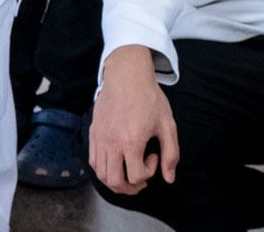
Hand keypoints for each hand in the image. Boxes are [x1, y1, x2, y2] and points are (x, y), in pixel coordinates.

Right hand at [90, 46, 179, 196]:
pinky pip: (92, 160)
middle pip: (114, 181)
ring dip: (115, 180)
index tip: (154, 156)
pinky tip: (116, 160)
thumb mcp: (167, 126)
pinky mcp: (93, 132)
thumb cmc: (149, 98)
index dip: (149, 173)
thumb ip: (171, 154)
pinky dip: (103, 168)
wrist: (127, 76)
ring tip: (127, 173)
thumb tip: (169, 177)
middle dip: (129, 187)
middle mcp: (111, 142)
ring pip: (100, 173)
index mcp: (131, 141)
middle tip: (140, 180)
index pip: (136, 176)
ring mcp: (100, 137)